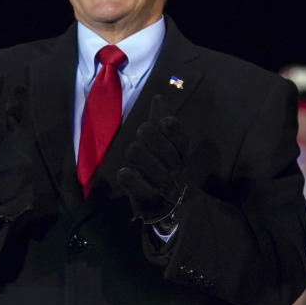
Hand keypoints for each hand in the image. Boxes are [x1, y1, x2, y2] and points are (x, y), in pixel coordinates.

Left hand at [117, 96, 188, 227]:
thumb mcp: (166, 145)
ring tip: (134, 154)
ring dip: (136, 153)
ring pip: (142, 157)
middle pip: (158, 144)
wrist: (169, 208)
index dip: (172, 129)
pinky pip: (133, 183)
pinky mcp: (148, 200)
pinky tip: (125, 172)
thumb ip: (160, 121)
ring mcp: (162, 185)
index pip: (179, 138)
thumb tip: (158, 96)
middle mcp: (175, 169)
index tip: (166, 122)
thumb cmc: (165, 168)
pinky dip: (128, 176)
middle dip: (147, 135)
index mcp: (180, 154)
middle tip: (142, 136)